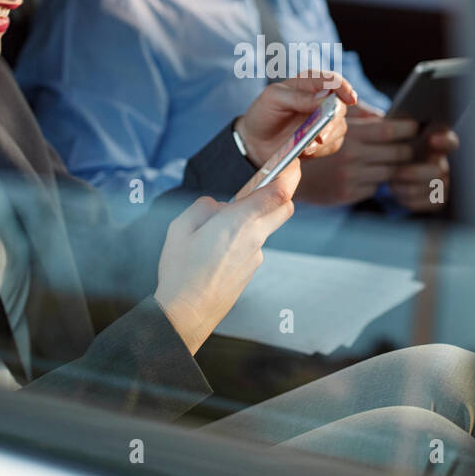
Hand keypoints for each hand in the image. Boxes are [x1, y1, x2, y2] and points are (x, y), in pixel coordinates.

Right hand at [154, 161, 300, 354]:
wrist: (187, 313)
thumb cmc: (182, 271)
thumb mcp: (181, 227)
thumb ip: (203, 207)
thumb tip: (218, 207)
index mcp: (240, 221)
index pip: (279, 192)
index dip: (290, 174)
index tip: (292, 162)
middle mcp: (255, 238)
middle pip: (284, 209)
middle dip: (281, 193)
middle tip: (265, 184)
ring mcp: (256, 257)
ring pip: (265, 228)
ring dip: (254, 219)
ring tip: (217, 227)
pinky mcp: (251, 271)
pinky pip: (253, 246)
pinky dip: (242, 239)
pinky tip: (216, 249)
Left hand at [234, 71, 356, 169]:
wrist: (256, 140)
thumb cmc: (264, 112)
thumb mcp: (274, 98)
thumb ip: (298, 96)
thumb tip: (323, 97)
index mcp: (310, 82)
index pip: (333, 80)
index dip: (344, 88)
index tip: (350, 99)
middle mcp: (321, 99)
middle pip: (340, 106)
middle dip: (331, 122)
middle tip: (318, 135)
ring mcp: (324, 119)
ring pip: (340, 127)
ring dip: (325, 138)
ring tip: (305, 147)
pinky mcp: (325, 138)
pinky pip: (334, 144)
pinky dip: (322, 149)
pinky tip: (305, 151)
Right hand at [297, 102, 418, 206]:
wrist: (283, 167)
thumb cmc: (312, 137)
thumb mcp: (334, 120)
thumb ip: (362, 115)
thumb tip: (389, 115)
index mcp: (350, 134)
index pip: (390, 131)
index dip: (408, 128)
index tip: (416, 125)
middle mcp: (352, 156)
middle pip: (398, 153)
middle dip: (408, 148)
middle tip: (411, 143)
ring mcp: (350, 178)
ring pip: (390, 171)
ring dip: (397, 165)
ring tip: (398, 158)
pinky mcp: (347, 194)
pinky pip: (375, 186)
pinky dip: (378, 179)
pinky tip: (373, 171)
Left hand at [390, 126, 459, 211]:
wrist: (392, 166)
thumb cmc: (395, 144)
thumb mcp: (395, 133)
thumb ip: (397, 125)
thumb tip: (388, 117)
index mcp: (438, 142)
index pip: (451, 141)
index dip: (445, 141)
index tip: (432, 140)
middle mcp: (445, 162)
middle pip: (438, 170)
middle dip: (416, 173)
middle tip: (397, 172)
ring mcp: (444, 182)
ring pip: (432, 189)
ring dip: (409, 188)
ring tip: (392, 183)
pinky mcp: (439, 199)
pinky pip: (430, 203)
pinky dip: (411, 199)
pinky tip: (397, 191)